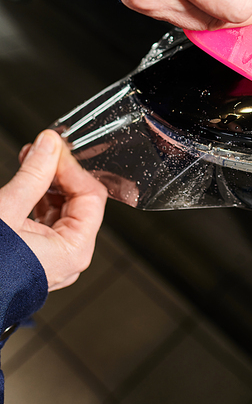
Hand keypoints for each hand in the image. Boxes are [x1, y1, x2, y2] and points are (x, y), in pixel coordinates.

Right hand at [0, 130, 107, 290]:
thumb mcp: (8, 211)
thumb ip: (33, 175)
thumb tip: (49, 145)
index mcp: (74, 250)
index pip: (91, 195)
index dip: (72, 167)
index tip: (54, 148)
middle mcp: (69, 257)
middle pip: (79, 201)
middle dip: (59, 172)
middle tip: (40, 151)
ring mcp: (53, 258)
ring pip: (62, 208)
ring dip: (47, 182)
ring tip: (28, 162)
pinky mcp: (37, 255)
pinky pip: (47, 220)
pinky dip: (37, 199)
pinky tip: (25, 184)